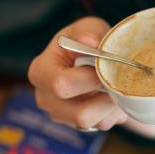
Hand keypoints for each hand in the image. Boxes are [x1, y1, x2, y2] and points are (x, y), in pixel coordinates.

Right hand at [28, 16, 128, 130]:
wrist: (94, 60)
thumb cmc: (87, 42)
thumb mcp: (89, 28)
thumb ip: (89, 32)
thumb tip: (89, 42)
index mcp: (41, 71)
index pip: (61, 86)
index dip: (90, 80)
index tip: (104, 68)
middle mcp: (45, 98)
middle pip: (80, 114)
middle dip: (104, 98)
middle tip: (114, 82)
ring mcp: (60, 115)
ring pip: (94, 122)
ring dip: (111, 105)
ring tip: (113, 87)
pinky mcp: (77, 126)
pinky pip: (102, 124)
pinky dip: (113, 111)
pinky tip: (110, 95)